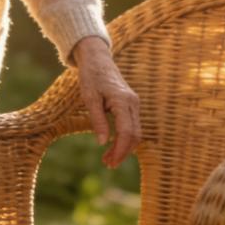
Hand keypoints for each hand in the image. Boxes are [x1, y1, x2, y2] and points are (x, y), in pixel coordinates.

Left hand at [72, 36, 140, 167]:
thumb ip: (97, 120)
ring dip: (124, 147)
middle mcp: (133, 103)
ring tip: (107, 159)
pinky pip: (132, 125)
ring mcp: (134, 103)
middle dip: (123, 152)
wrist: (97, 60)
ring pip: (135, 132)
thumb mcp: (89, 98)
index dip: (119, 150)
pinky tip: (112, 146)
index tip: (110, 163)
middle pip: (134, 135)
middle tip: (108, 165)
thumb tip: (102, 142)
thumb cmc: (91, 77)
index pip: (126, 132)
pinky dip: (124, 138)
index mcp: (123, 101)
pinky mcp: (131, 105)